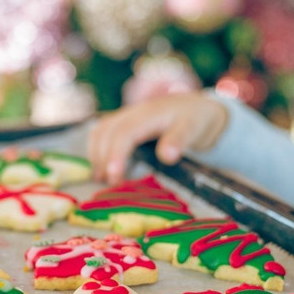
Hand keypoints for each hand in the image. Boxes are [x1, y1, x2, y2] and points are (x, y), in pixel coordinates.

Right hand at [88, 92, 226, 183]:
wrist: (198, 108)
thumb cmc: (196, 121)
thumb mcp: (194, 129)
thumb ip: (179, 140)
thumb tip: (166, 156)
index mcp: (149, 114)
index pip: (124, 132)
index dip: (116, 154)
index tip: (113, 177)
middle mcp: (133, 112)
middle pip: (107, 132)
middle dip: (103, 159)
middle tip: (109, 184)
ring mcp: (126, 115)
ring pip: (100, 131)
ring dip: (96, 154)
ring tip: (101, 178)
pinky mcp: (123, 122)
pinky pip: (102, 132)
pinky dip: (97, 149)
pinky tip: (102, 167)